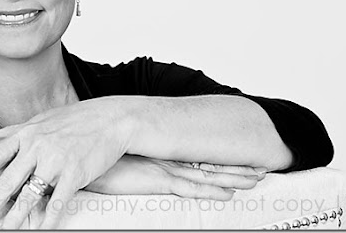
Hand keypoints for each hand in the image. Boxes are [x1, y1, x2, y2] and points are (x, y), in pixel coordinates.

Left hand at [0, 97, 131, 229]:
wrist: (111, 119)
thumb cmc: (74, 120)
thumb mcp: (39, 120)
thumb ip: (11, 131)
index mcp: (26, 134)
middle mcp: (37, 146)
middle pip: (7, 181)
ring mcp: (56, 160)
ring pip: (29, 195)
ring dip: (14, 219)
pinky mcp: (75, 173)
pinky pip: (58, 201)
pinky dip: (49, 219)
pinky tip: (40, 230)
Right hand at [85, 155, 264, 197]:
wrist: (83, 150)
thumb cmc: (96, 157)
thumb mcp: (118, 161)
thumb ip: (129, 162)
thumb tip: (134, 165)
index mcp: (160, 153)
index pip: (197, 157)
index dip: (221, 159)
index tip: (240, 160)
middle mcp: (166, 159)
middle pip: (209, 164)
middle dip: (236, 167)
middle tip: (262, 168)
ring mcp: (163, 168)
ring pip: (207, 176)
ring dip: (232, 178)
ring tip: (256, 180)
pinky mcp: (156, 180)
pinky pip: (190, 189)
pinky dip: (210, 191)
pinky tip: (228, 194)